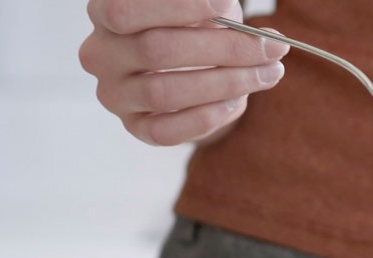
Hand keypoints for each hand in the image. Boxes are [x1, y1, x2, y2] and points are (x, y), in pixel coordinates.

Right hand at [79, 0, 289, 145]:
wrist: (187, 68)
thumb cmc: (193, 26)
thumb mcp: (203, 8)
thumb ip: (216, 9)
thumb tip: (259, 34)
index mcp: (105, 13)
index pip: (124, 11)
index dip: (177, 7)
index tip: (226, 6)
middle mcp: (100, 55)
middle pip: (156, 51)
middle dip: (223, 48)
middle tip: (273, 47)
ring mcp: (114, 95)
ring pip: (164, 93)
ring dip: (227, 83)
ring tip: (270, 72)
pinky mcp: (136, 128)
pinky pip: (166, 131)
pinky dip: (207, 117)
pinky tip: (237, 101)